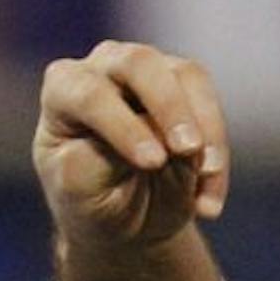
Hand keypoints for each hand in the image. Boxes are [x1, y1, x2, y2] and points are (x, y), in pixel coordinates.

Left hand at [33, 42, 227, 249]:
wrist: (118, 217)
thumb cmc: (87, 198)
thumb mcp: (79, 192)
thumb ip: (101, 158)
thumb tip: (150, 133)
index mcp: (61, 90)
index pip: (90, 95)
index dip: (123, 126)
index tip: (152, 163)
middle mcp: (101, 68)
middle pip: (139, 63)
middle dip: (169, 106)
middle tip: (189, 150)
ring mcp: (147, 70)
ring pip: (187, 75)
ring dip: (204, 129)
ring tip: (206, 176)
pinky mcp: (186, 83)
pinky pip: (211, 105)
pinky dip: (217, 151)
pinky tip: (207, 201)